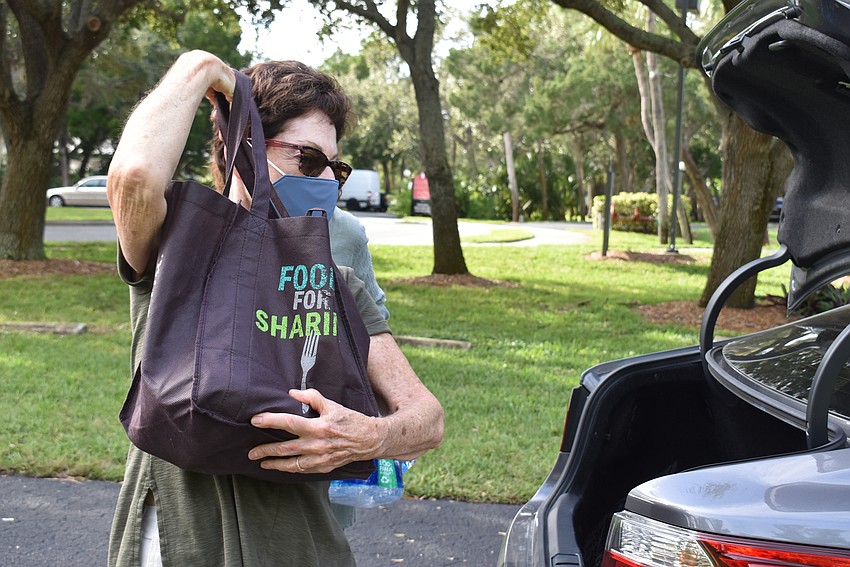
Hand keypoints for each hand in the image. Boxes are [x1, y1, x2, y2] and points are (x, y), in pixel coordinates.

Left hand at [248, 389, 383, 473]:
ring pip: (291, 464)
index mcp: (319, 427)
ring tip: (261, 462)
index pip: (289, 423)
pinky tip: (281, 467)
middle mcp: (318, 445)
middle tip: (251, 452)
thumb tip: (293, 393)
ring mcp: (320, 459)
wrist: (369, 440)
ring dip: (274, 463)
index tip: (256, 420)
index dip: (271, 421)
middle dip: (265, 450)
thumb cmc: (351, 420)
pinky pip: (302, 470)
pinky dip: (289, 469)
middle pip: (285, 448)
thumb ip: (312, 398)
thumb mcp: (333, 405)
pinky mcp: (324, 467)